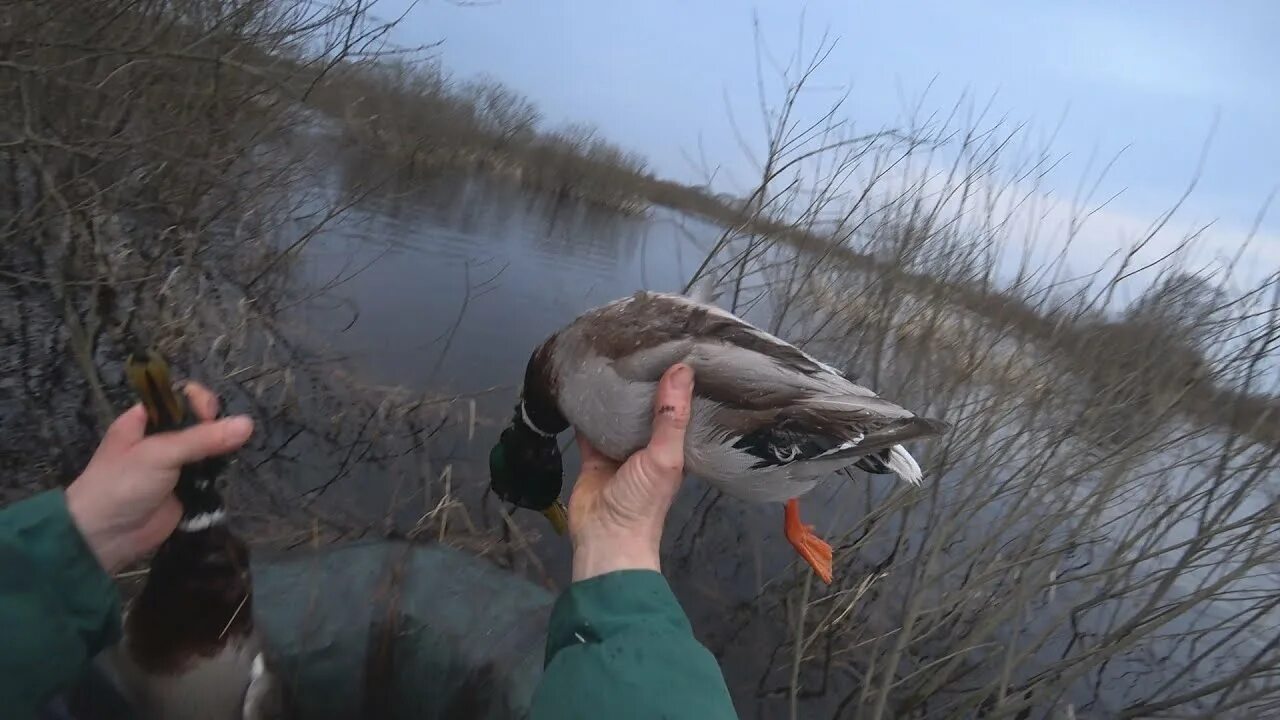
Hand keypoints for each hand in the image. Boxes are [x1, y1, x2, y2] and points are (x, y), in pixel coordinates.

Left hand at [65, 383, 253, 572]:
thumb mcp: (159, 453)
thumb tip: (249, 423)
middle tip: (223, 439)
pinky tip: (228, 474)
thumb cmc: (122, 484)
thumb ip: (203, 438)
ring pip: (208, 448)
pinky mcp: (186, 489)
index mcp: (145, 421)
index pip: (179, 398)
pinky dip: (221, 474)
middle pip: (199, 422)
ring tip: (230, 456)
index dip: (198, 401)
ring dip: (221, 452)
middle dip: (216, 427)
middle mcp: (160, 439)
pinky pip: (210, 475)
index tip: (210, 415)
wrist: (105, 537)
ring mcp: (174, 466)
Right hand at [568, 363, 693, 580]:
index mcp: (675, 447)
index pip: (681, 407)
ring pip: (619, 413)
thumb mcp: (665, 457)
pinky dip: (587, 408)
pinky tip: (584, 383)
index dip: (682, 382)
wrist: (604, 537)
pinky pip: (591, 425)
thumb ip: (671, 416)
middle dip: (645, 381)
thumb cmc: (643, 501)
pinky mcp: (594, 454)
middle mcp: (650, 445)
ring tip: (614, 354)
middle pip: (648, 407)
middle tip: (642, 342)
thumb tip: (682, 368)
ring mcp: (621, 449)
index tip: (680, 347)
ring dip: (616, 392)